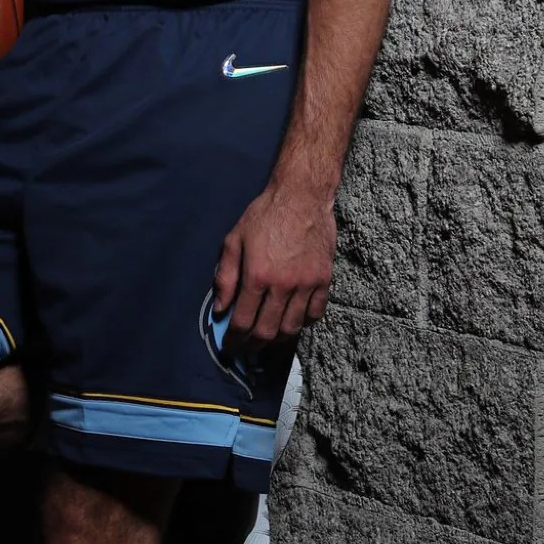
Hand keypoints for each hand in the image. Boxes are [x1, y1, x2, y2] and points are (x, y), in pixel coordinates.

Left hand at [213, 178, 335, 348]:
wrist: (302, 196)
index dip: (235, 339)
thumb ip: (225, 277)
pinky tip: (291, 321)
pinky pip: (314, 314)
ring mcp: (307, 284)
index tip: (230, 344)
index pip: (244, 321)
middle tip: (245, 347)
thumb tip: (220, 309)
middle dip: (252, 345)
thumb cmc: (265, 214)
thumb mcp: (234, 240)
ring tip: (265, 338)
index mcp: (257, 275)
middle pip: (267, 331)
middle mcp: (283, 284)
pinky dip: (302, 323)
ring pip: (292, 327)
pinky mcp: (324, 280)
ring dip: (276, 338)